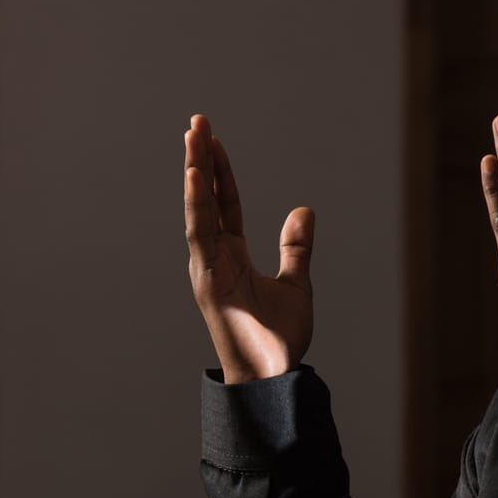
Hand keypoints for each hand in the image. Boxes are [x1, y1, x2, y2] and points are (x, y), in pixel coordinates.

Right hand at [183, 113, 313, 383]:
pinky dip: (196, 203)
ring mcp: (207, 267)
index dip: (219, 172)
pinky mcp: (207, 279)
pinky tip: (194, 174)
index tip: (213, 139)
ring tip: (193, 134)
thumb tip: (304, 210)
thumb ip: (296, 247)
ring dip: (195, 170)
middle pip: (205, 198)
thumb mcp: (296, 283)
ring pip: (198, 209)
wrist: (272, 375)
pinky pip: (200, 234)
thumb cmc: (278, 338)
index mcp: (230, 256)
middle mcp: (213, 257)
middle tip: (197, 121)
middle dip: (201, 159)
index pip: (223, 204)